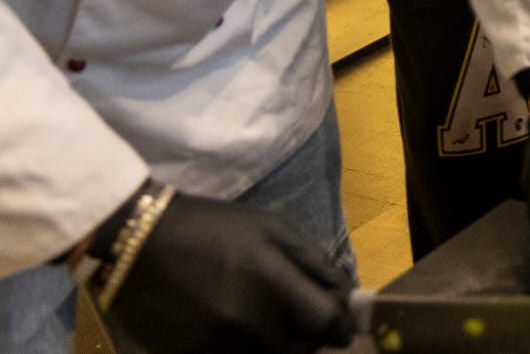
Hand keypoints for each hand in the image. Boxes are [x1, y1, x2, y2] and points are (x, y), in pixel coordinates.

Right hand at [102, 191, 353, 353]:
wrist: (141, 244)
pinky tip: (234, 337)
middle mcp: (250, 323)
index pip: (328, 324)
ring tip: (264, 330)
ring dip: (275, 351)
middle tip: (301, 327)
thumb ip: (315, 264)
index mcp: (275, 284)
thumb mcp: (274, 229)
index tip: (340, 325)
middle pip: (301, 353)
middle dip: (309, 342)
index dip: (341, 328)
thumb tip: (347, 295)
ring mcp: (217, 347)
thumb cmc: (215, 229)